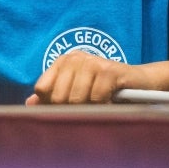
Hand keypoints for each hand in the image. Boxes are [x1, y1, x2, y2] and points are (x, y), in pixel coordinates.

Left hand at [25, 51, 143, 104]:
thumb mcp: (76, 91)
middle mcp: (75, 58)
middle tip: (86, 109)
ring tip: (98, 106)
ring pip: (76, 99)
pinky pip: (96, 97)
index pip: (42, 88)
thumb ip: (52, 96)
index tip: (67, 108)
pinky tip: (109, 102)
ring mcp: (92, 62)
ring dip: (89, 109)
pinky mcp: (109, 70)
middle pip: (58, 96)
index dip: (52, 105)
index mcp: (63, 61)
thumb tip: (29, 103)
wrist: (138, 83)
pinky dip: (102, 106)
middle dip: (71, 109)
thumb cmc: (104, 90)